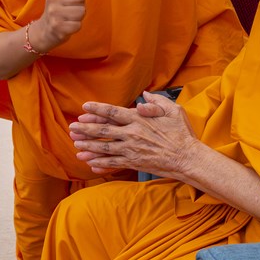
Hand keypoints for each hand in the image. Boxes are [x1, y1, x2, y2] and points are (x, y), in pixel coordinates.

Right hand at [33, 0, 92, 52]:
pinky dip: (76, 27)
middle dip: (80, 5)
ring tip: (69, 18)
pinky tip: (67, 26)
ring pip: (81, 11)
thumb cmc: (59, 9)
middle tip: (70, 10)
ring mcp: (54, 13)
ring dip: (79, 17)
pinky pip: (78, 25)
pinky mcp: (57, 27)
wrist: (44, 30)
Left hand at [68, 92, 199, 176]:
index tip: (84, 107)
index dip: (96, 109)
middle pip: (103, 130)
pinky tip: (90, 163)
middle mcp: (132, 134)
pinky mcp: (134, 163)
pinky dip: (100, 163)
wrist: (188, 158)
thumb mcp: (173, 111)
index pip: (112, 112)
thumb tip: (144, 96)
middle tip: (72, 127)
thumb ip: (157, 103)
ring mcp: (131, 149)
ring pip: (104, 147)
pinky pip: (113, 163)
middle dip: (85, 129)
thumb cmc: (182, 133)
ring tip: (75, 144)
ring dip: (88, 146)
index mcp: (139, 119)